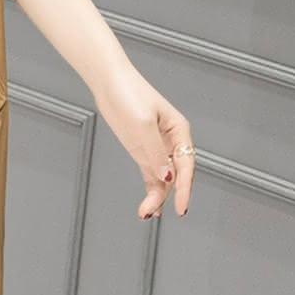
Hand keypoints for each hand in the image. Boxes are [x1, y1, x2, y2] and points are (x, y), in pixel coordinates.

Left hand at [92, 65, 193, 219]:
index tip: (182, 208)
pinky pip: (151, 175)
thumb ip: (155, 151)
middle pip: (176, 176)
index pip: (186, 166)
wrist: (107, 81)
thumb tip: (167, 177)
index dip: (185, 189)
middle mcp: (172, 142)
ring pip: (163, 179)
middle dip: (169, 196)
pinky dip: (151, 190)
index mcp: (179, 131)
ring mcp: (156, 147)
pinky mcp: (142, 150)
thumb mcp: (142, 123)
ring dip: (157, 197)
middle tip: (153, 212)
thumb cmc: (128, 94)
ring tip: (145, 213)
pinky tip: (148, 207)